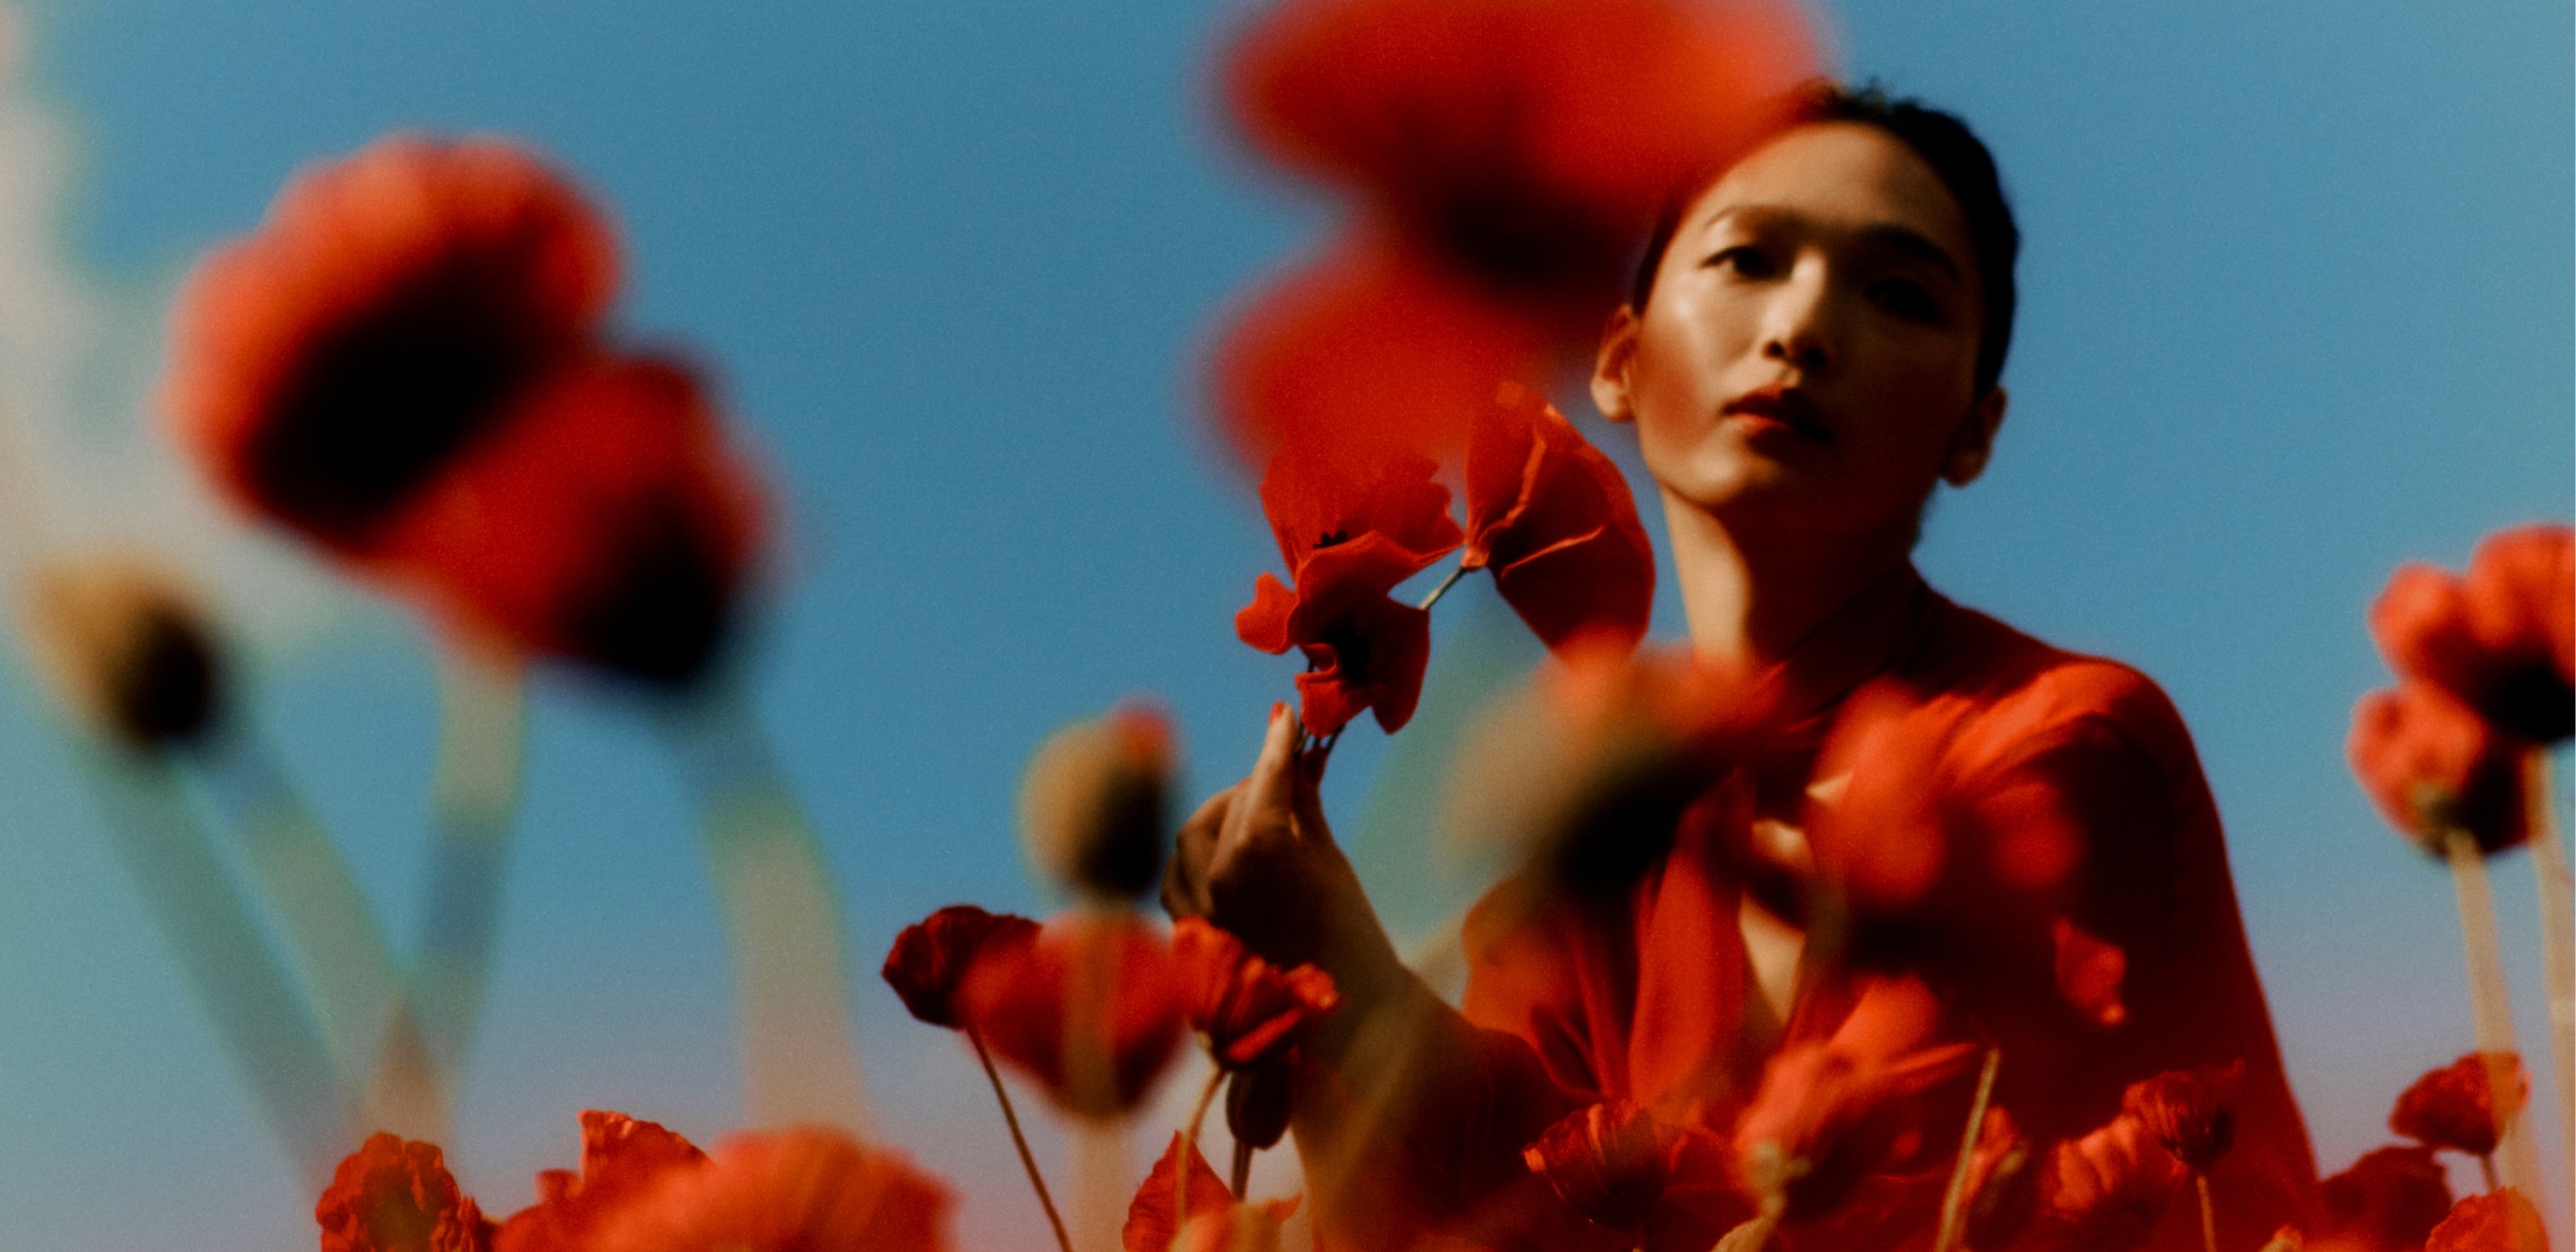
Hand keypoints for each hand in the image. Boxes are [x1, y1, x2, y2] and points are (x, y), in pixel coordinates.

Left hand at [1163, 704, 1403, 1007]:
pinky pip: (1175, 875)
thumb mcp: (1330, 861)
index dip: (1280, 745)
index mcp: (1260, 847)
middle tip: (1285, 778)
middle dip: (1258, 786)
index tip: (1285, 720)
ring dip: (1221, 817)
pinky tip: (1220, 857)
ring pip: (1193, 834)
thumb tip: (1298, 760)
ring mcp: (1195, 903)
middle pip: (1231, 803)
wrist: (1339, 1016)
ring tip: (1256, 819)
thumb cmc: (1348, 937)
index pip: (1268, 778)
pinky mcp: (1186, 931)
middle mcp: (1216, 871)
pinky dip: (1193, 857)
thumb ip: (1305, 805)